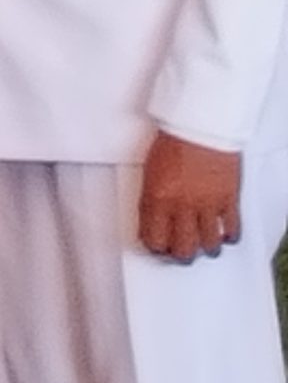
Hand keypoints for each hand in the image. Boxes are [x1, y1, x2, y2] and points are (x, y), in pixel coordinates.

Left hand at [138, 131, 242, 262]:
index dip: (156, 247)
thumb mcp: (149, 174)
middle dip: (180, 254)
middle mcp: (181, 207)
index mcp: (157, 199)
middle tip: (181, 249)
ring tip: (202, 243)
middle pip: (182, 249)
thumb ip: (151, 201)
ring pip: (208, 246)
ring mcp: (207, 205)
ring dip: (205, 248)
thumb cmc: (174, 144)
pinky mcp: (228, 200)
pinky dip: (228, 236)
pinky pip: (231, 230)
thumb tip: (152, 222)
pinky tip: (222, 233)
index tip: (159, 246)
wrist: (201, 127)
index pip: (154, 239)